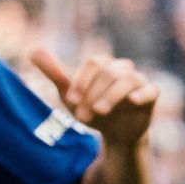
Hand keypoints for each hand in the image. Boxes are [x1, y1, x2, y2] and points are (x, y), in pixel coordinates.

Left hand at [31, 50, 157, 147]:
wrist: (113, 133)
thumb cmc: (91, 109)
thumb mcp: (70, 94)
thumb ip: (54, 73)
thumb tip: (32, 51)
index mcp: (103, 64)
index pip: (93, 64)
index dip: (81, 81)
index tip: (72, 101)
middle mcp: (122, 68)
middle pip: (108, 73)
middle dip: (92, 94)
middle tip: (82, 116)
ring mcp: (138, 81)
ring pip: (127, 80)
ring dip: (110, 96)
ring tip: (99, 112)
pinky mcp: (151, 97)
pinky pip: (152, 89)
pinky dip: (143, 93)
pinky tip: (132, 100)